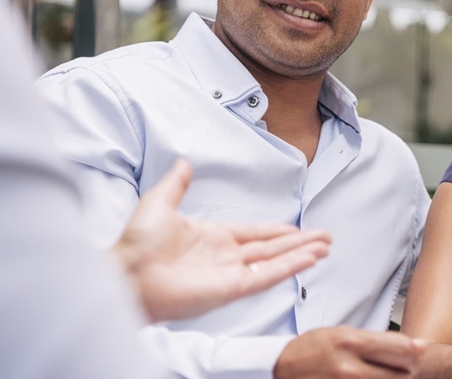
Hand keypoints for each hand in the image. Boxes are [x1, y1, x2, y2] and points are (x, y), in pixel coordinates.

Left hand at [113, 159, 330, 321]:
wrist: (127, 272)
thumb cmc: (136, 244)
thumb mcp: (159, 202)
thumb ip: (177, 183)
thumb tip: (183, 163)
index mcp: (211, 238)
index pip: (253, 235)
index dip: (277, 232)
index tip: (296, 229)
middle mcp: (224, 257)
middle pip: (271, 249)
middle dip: (300, 243)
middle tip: (325, 237)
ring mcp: (230, 274)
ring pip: (275, 262)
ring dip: (301, 254)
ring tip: (325, 246)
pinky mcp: (231, 288)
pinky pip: (267, 276)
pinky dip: (289, 267)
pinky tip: (309, 258)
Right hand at [274, 326, 426, 377]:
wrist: (281, 368)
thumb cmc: (312, 349)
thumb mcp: (342, 333)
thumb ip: (376, 340)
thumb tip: (414, 346)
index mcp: (351, 342)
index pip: (401, 348)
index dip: (416, 351)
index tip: (419, 351)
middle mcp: (350, 366)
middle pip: (402, 373)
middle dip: (407, 370)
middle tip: (401, 366)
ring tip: (382, 372)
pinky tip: (369, 378)